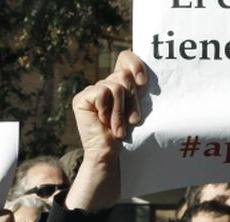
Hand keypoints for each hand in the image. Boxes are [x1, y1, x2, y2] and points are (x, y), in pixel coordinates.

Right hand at [65, 50, 147, 211]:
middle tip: (132, 120)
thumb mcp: (137, 109)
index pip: (125, 58)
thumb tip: (148, 77)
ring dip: (120, 110)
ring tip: (118, 127)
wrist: (110, 156)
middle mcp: (104, 84)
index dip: (135, 64)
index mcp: (119, 83)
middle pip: (123, 75)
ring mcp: (92, 91)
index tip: (143, 83)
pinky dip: (108, 110)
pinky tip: (104, 123)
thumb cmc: (128, 136)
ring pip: (115, 86)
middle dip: (132, 99)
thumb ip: (139, 90)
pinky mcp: (82, 99)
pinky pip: (101, 93)